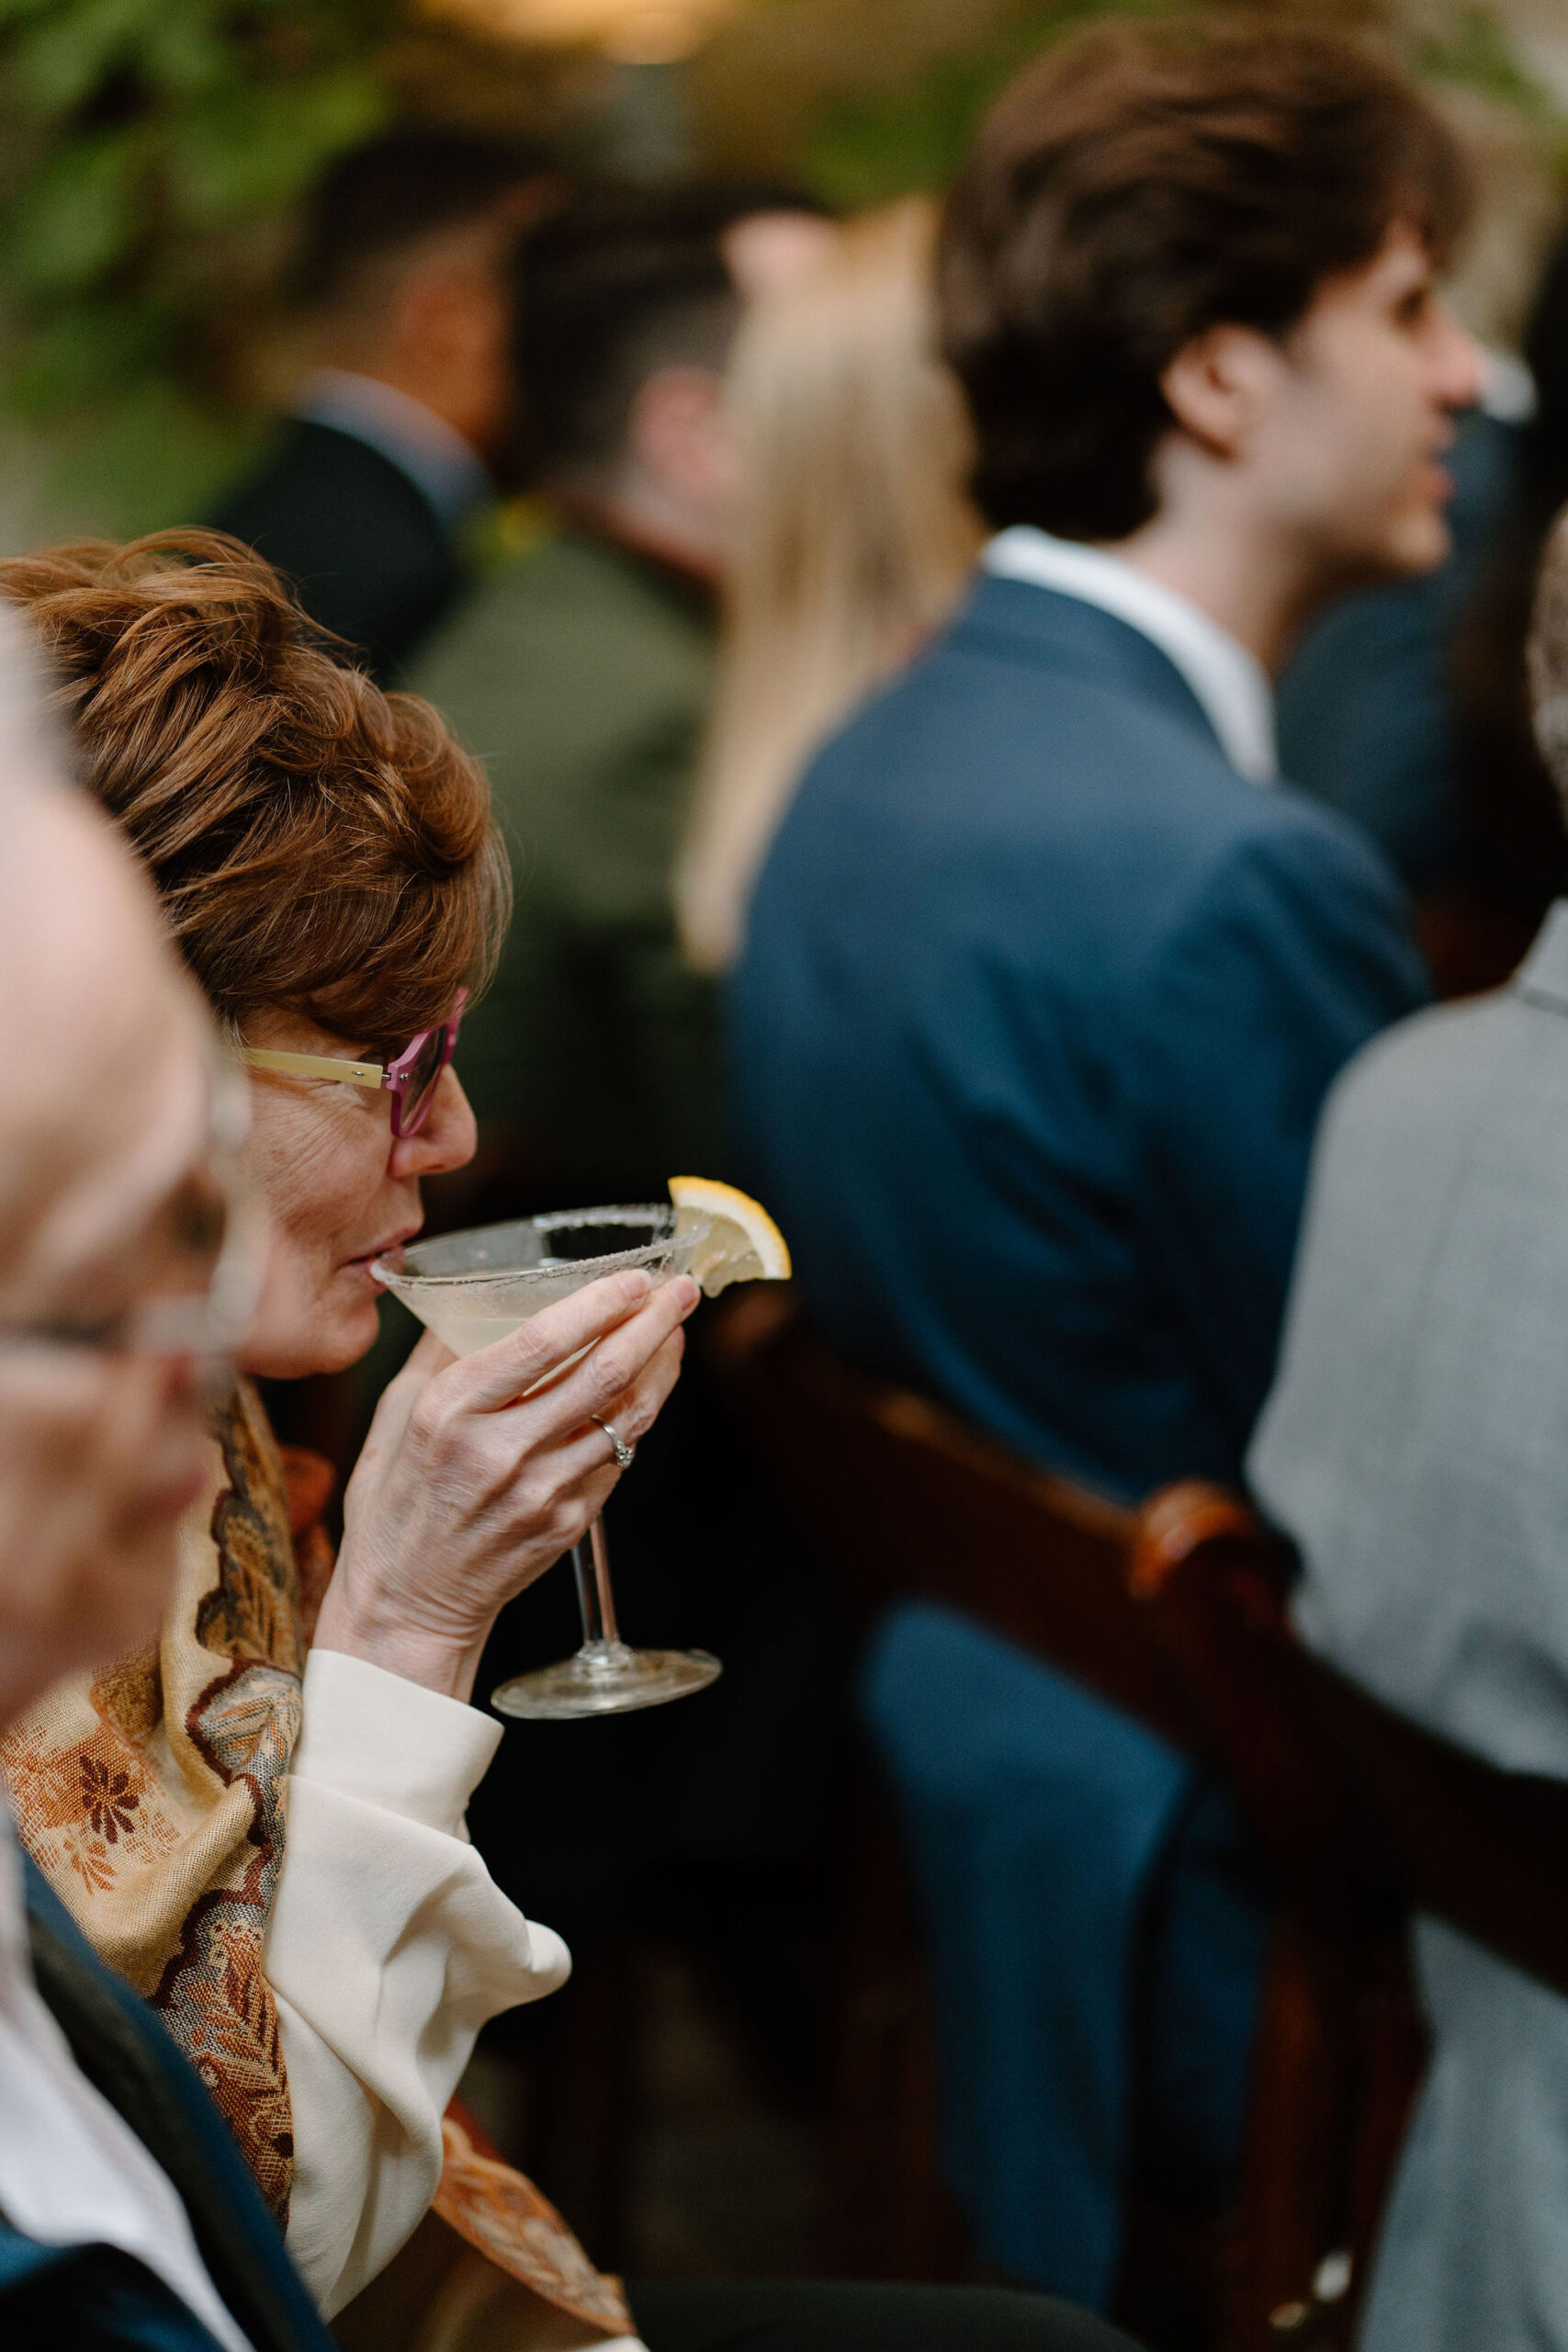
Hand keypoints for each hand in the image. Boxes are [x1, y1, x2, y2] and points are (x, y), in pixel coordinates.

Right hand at [315, 1268, 699, 1703]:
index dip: (598, 1304)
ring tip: (674, 1332)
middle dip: (653, 1324)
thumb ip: (438, 1352)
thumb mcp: (394, 1416)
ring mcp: (541, 1493)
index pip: (541, 1343)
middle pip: (602, 1374)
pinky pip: (618, 1458)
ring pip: (626, 1417)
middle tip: (682, 1290)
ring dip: (661, 1368)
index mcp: (450, 1413)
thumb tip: (476, 1296)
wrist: (408, 1603)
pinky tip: (645, 1389)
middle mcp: (500, 1452)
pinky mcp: (568, 1524)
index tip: (634, 1277)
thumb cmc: (395, 1502)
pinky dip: (638, 1417)